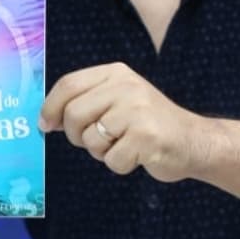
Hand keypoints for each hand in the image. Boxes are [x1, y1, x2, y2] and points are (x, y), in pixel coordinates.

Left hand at [39, 62, 208, 181]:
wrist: (194, 141)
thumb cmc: (148, 124)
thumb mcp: (119, 100)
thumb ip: (87, 102)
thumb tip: (46, 119)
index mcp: (116, 73)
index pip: (68, 84)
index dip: (50, 107)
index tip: (45, 125)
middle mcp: (126, 86)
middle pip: (73, 114)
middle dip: (76, 135)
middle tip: (96, 140)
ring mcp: (138, 111)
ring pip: (90, 140)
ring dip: (101, 152)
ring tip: (123, 144)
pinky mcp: (147, 137)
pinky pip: (112, 160)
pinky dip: (120, 164)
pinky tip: (138, 155)